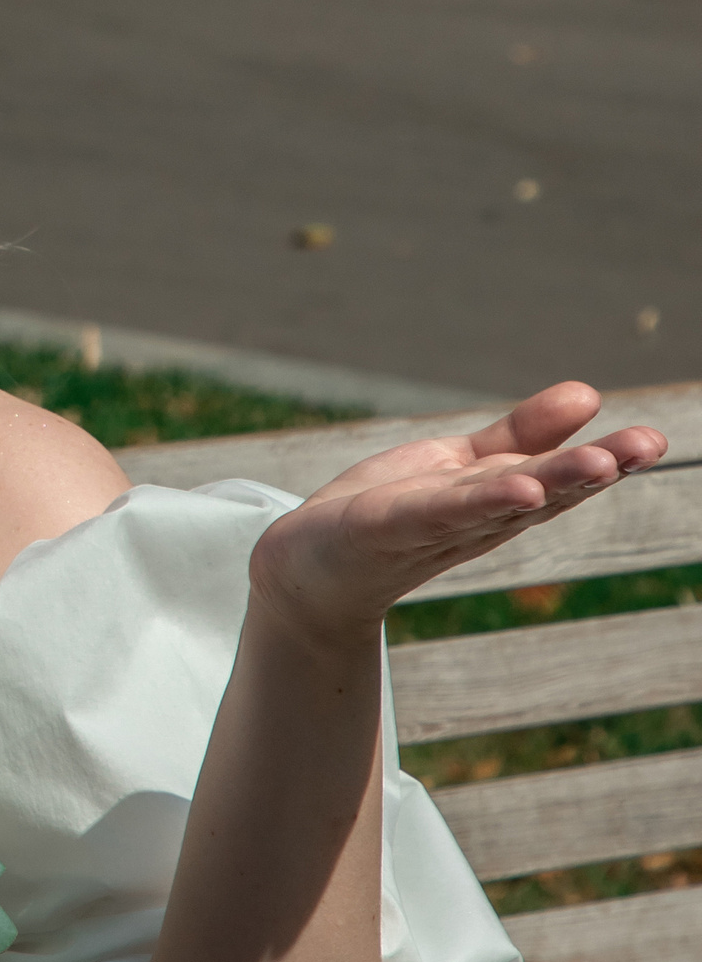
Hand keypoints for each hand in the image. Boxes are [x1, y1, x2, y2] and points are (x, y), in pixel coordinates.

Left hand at [248, 383, 667, 649]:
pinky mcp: (387, 528)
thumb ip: (519, 434)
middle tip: (647, 446)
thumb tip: (588, 393)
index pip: (560, 478)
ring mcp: (434, 526)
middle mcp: (477, 518)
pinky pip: (439, 512)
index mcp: (499, 500)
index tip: (654, 441)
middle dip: (594, 470)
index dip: (608, 461)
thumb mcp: (459, 465)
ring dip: (550, 483)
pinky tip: (517, 488)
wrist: (307, 568)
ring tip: (599, 463)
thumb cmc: (388, 513)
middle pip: (542, 491)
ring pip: (499, 500)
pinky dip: (479, 501)